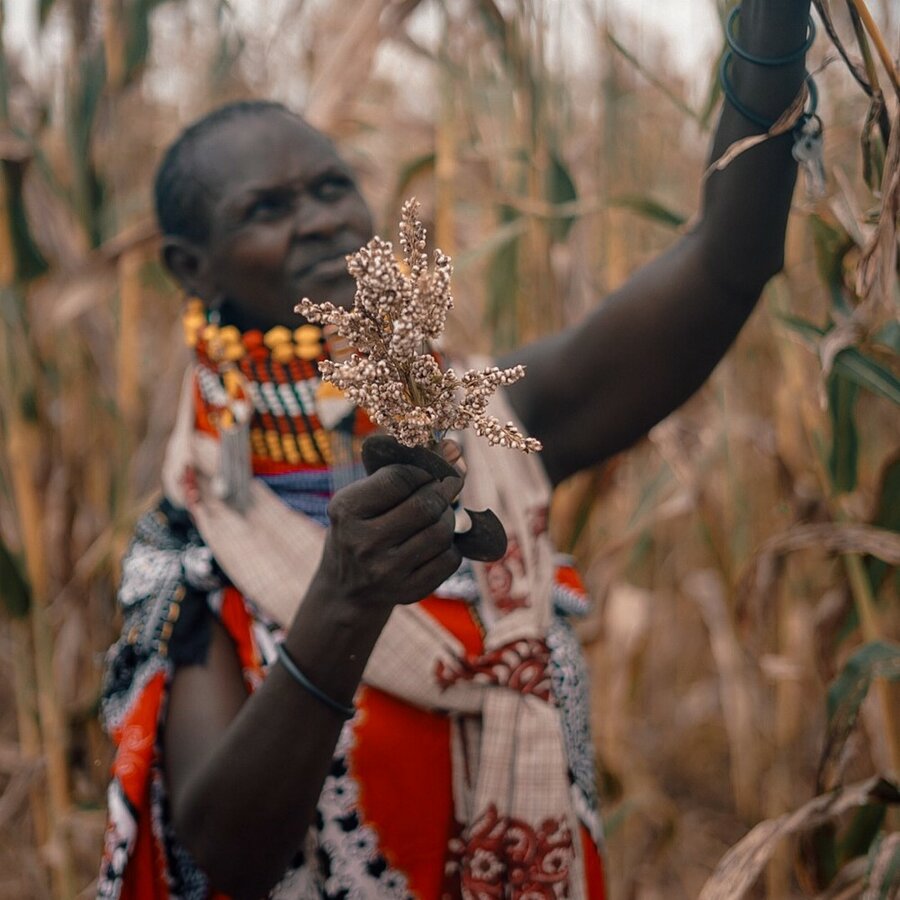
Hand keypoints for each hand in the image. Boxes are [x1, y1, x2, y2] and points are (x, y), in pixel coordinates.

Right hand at [312, 460, 463, 609]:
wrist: (348, 588)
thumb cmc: (361, 528)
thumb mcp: (365, 496)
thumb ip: (403, 469)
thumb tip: (453, 448)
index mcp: (346, 510)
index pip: (399, 479)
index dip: (422, 470)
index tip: (428, 471)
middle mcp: (363, 543)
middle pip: (424, 506)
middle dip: (441, 492)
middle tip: (445, 488)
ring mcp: (385, 572)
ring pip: (440, 533)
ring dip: (448, 518)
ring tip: (440, 514)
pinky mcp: (407, 592)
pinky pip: (449, 559)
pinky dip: (450, 546)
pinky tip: (437, 543)